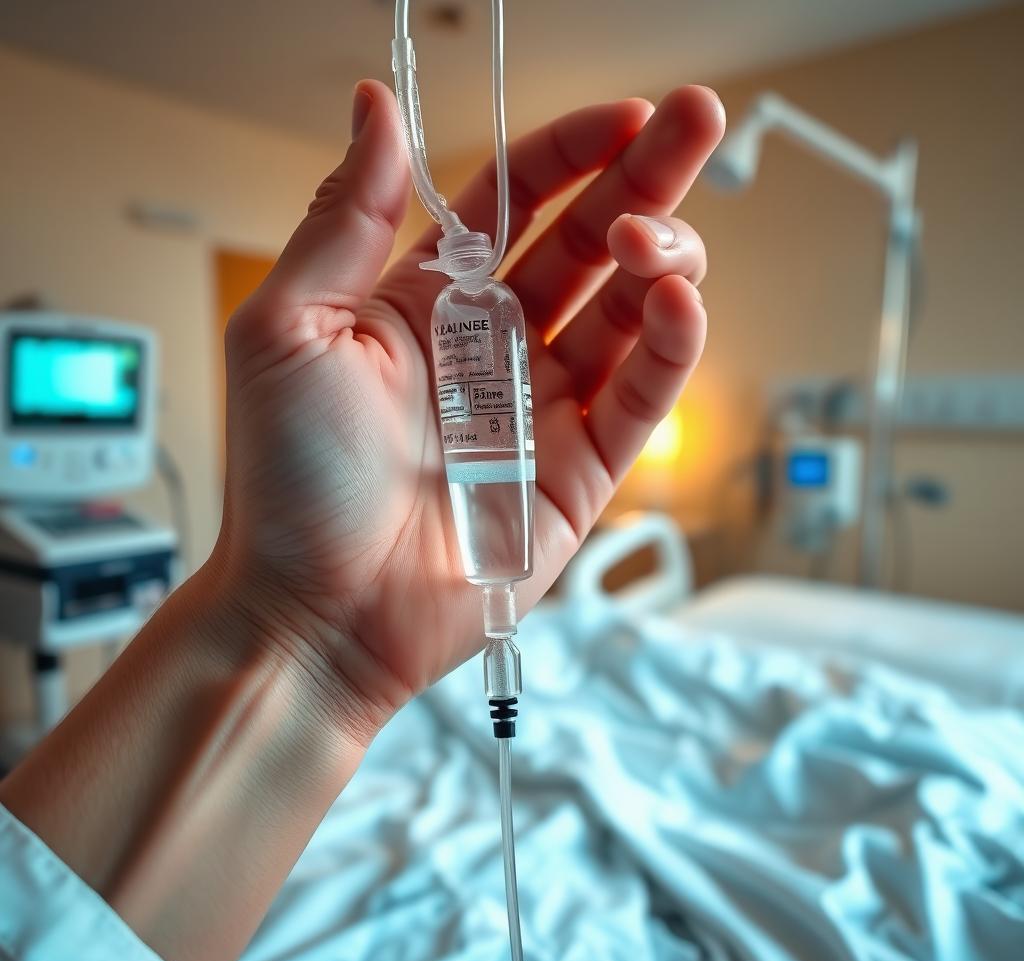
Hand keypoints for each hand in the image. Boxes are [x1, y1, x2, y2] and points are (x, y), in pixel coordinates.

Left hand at [220, 79, 723, 742]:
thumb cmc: (288, 482)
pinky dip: (669, 346)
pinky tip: (675, 301)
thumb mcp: (289, 328)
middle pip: (587, 244)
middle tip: (694, 123)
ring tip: (655, 239)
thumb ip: (343, 217)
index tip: (623, 114)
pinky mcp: (581, 471)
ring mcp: (543, 408)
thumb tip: (377, 106)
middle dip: (645, 180)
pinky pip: (640, 396)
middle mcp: (492, 347)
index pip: (513, 204)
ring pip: (627, 313)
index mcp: (425, 304)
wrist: (318, 613)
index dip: (570, 154)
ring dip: (659, 259)